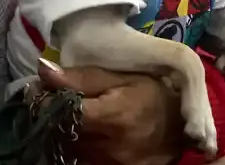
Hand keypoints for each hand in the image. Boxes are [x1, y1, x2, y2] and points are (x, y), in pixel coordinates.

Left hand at [37, 59, 183, 164]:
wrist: (183, 126)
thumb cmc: (153, 95)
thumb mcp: (122, 78)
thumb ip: (82, 77)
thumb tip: (43, 69)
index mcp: (111, 117)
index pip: (62, 112)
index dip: (46, 100)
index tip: (41, 90)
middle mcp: (108, 146)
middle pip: (64, 131)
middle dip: (57, 114)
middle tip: (58, 99)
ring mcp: (110, 163)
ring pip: (73, 146)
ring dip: (69, 130)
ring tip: (78, 114)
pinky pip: (86, 157)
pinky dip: (83, 144)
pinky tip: (90, 132)